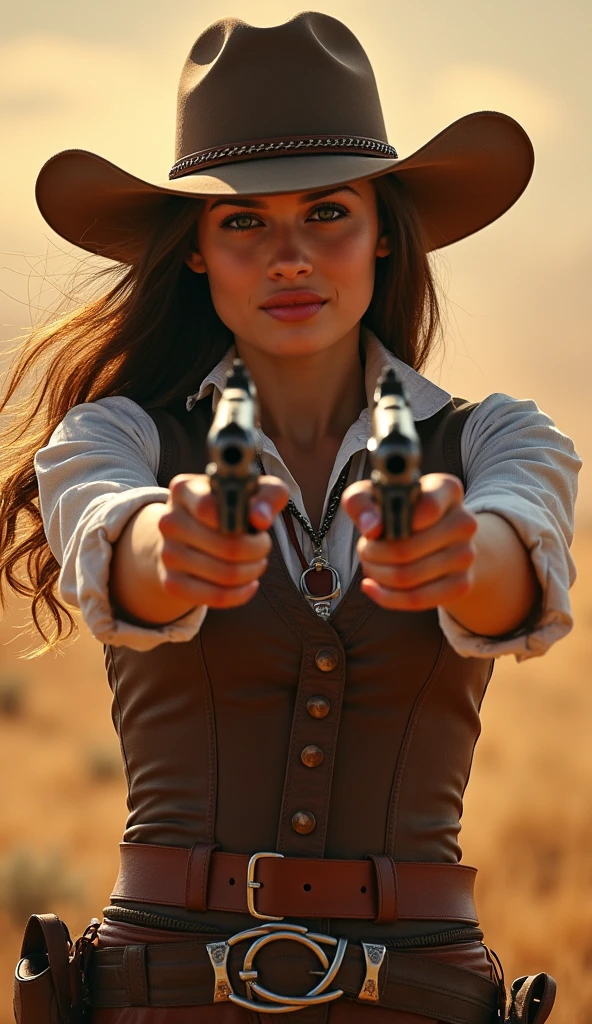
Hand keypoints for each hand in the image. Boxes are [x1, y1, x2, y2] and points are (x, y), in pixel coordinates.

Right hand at [157, 473, 288, 609]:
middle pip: (228, 547)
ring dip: (253, 571)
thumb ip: (267, 494)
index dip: (242, 520)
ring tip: (257, 562)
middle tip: (263, 546)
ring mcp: (167, 553)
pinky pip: (216, 597)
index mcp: (184, 490)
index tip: (257, 525)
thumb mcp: (253, 491)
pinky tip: (250, 584)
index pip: (210, 507)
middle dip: (258, 550)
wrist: (189, 535)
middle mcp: (169, 520)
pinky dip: (241, 594)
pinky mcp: (171, 582)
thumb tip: (260, 519)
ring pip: (226, 574)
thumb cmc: (229, 508)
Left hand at [341, 473, 477, 610]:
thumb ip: (362, 502)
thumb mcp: (373, 496)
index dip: (395, 521)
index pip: (427, 508)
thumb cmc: (398, 512)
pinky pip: (416, 599)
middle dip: (372, 553)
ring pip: (406, 576)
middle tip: (364, 549)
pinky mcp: (461, 585)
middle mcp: (464, 521)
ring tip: (369, 564)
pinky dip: (385, 596)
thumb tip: (371, 529)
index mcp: (446, 490)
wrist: (436, 540)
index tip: (377, 527)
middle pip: (406, 549)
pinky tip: (371, 585)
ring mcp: (466, 555)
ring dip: (376, 573)